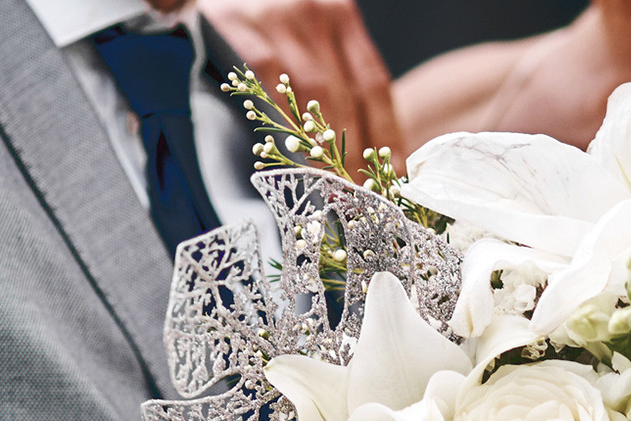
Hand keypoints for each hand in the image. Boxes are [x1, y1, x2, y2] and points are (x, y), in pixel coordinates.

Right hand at [198, 0, 403, 172]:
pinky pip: (269, 79)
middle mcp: (316, 11)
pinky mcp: (237, 22)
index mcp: (342, 15)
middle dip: (356, 150)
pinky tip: (291, 152)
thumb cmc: (262, 14)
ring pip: (314, 91)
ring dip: (324, 144)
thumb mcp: (308, 31)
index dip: (387, 133)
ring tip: (332, 184)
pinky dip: (284, 118)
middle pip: (347, 94)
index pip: (374, 83)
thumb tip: (362, 139)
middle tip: (361, 193)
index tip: (394, 173)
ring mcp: (278, 16)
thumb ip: (332, 69)